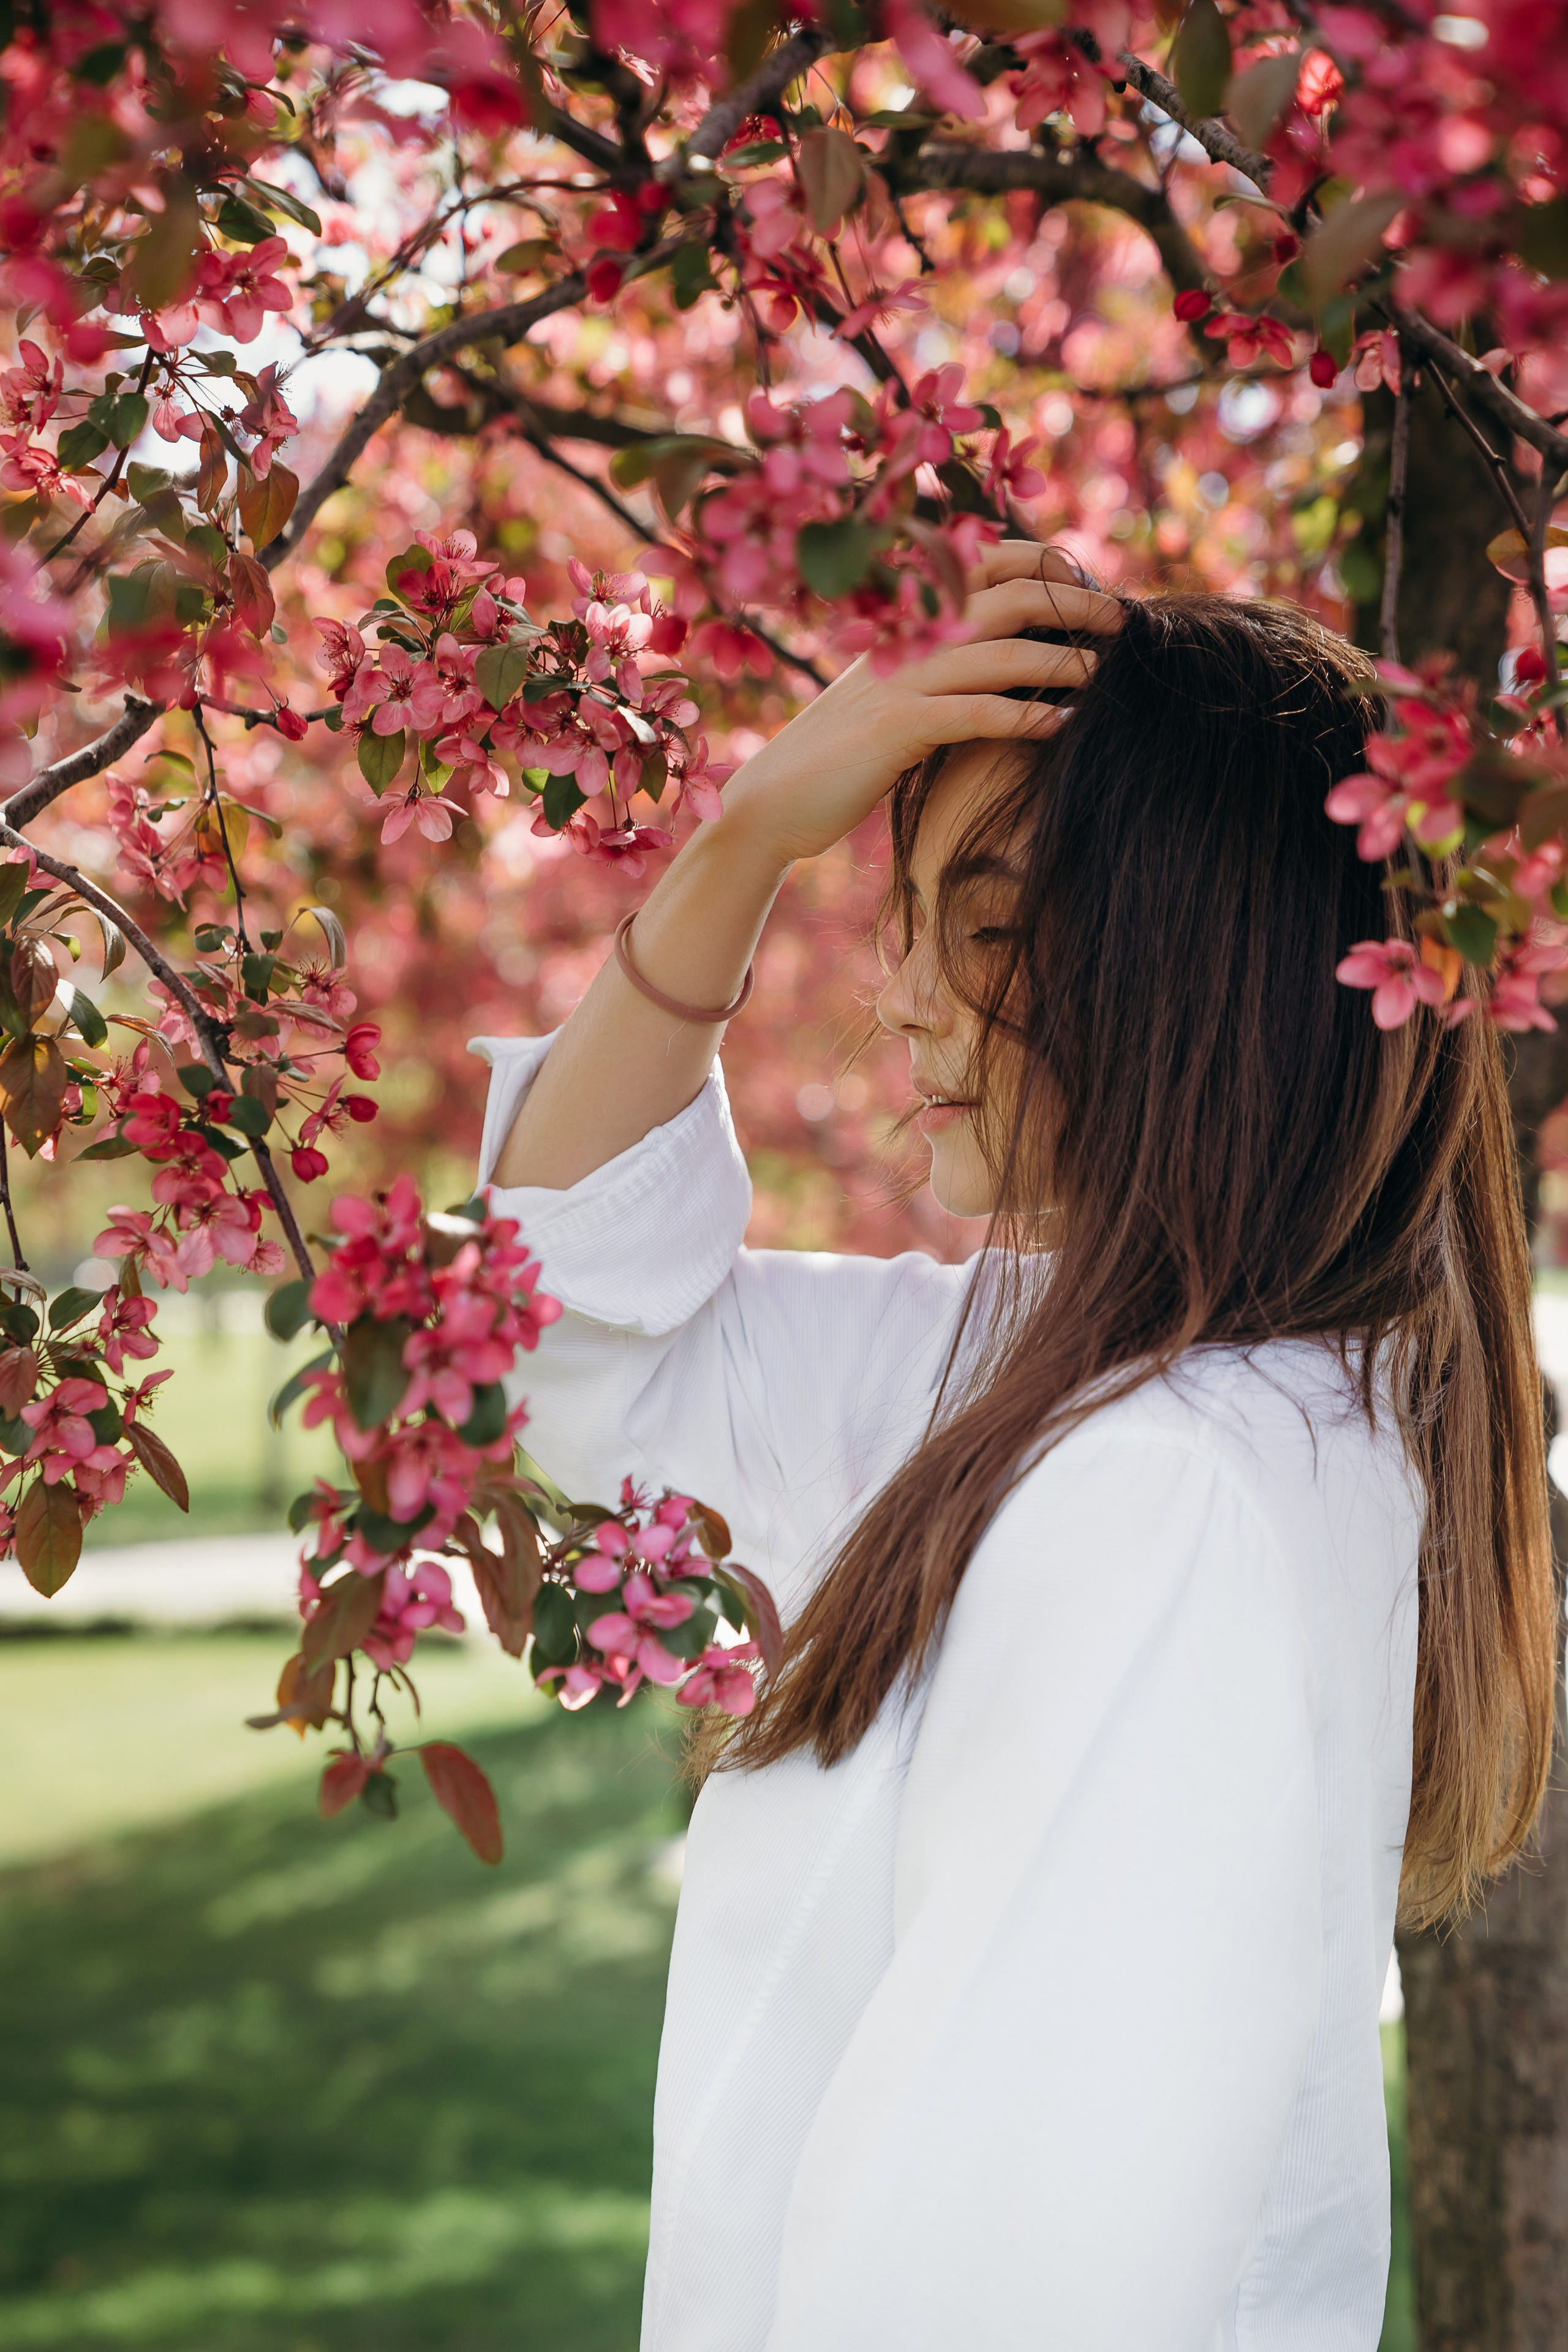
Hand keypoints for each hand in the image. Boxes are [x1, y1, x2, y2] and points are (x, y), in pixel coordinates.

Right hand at [719, 543, 1123, 868]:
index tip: (1090, 580)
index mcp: (903, 622)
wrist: (772, 802)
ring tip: (1106, 672)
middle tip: (1122, 619)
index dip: (1043, 562)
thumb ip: (938, 663)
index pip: (982, 562)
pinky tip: (1062, 727)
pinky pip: (973, 714)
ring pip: (997, 654)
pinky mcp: (894, 730)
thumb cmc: (841, 755)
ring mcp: (897, 682)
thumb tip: (1007, 651)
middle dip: (1071, 604)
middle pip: (1003, 597)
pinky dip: (1024, 718)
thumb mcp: (890, 693)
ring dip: (1061, 660)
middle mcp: (902, 639)